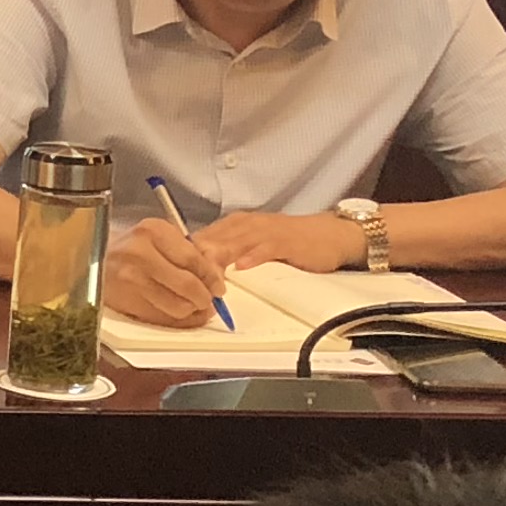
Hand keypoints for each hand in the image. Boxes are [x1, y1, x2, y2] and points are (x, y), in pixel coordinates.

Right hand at [107, 219, 225, 329]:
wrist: (91, 256)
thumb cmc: (131, 246)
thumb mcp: (159, 237)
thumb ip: (188, 253)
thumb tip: (215, 281)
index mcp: (153, 232)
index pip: (193, 260)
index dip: (211, 277)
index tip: (218, 287)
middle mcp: (139, 254)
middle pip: (186, 284)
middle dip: (204, 297)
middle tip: (208, 300)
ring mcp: (130, 279)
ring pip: (176, 305)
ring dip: (190, 310)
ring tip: (192, 305)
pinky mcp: (124, 300)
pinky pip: (160, 317)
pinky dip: (175, 319)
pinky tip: (177, 312)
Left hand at [190, 210, 370, 277]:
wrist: (331, 235)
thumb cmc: (289, 242)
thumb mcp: (252, 246)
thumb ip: (227, 254)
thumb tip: (197, 271)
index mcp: (234, 225)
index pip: (202, 239)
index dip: (186, 258)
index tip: (174, 275)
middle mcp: (245, 224)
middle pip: (213, 241)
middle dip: (196, 261)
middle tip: (184, 281)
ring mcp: (265, 231)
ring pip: (234, 243)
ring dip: (219, 261)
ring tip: (206, 279)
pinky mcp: (286, 240)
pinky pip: (265, 248)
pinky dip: (253, 257)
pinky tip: (242, 267)